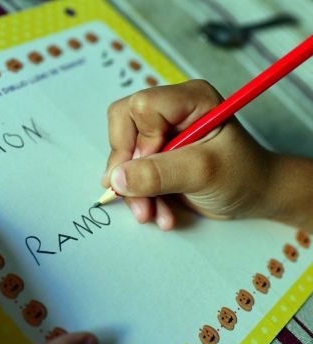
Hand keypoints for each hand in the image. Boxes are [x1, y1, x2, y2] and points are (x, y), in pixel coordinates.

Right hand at [102, 79, 280, 229]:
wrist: (256, 196)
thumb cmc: (243, 176)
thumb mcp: (203, 173)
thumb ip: (159, 173)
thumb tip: (116, 178)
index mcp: (188, 99)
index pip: (140, 107)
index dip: (140, 140)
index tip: (155, 167)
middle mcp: (171, 111)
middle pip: (122, 127)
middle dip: (128, 169)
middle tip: (141, 200)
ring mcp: (161, 133)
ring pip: (123, 154)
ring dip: (133, 190)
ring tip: (151, 214)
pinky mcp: (155, 155)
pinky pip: (129, 171)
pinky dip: (140, 195)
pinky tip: (159, 212)